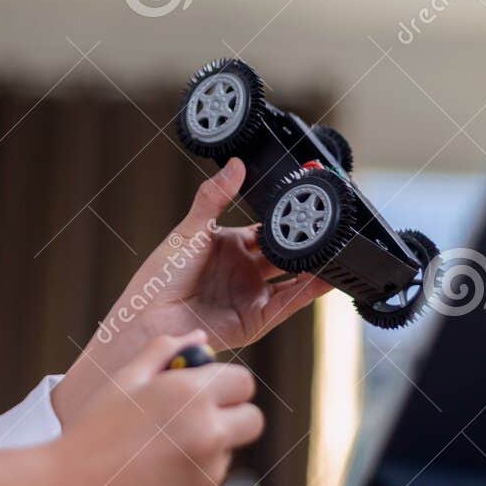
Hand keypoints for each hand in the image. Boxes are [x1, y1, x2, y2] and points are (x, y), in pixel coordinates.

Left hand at [53, 157, 330, 423]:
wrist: (149, 321)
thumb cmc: (159, 277)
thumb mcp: (190, 230)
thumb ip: (215, 197)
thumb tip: (236, 164)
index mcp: (227, 245)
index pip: (265, 229)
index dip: (284, 219)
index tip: (305, 204)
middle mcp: (243, 271)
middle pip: (283, 253)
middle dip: (304, 242)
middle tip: (326, 226)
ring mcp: (251, 295)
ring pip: (293, 278)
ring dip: (314, 266)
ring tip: (336, 250)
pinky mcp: (257, 319)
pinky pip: (289, 303)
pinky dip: (309, 291)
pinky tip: (327, 277)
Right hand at [57, 331, 263, 485]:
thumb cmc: (94, 430)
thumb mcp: (125, 379)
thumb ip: (165, 350)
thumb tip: (199, 337)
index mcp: (191, 394)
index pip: (243, 382)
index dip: (226, 384)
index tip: (207, 389)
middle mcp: (209, 432)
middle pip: (252, 420)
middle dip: (233, 415)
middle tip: (199, 417)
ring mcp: (208, 471)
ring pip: (229, 451)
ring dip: (209, 446)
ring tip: (159, 449)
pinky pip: (210, 480)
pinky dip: (192, 475)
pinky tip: (155, 473)